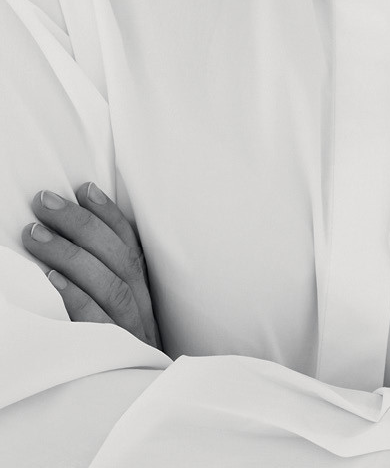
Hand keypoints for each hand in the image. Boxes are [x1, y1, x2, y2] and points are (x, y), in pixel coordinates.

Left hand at [21, 182, 163, 351]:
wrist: (149, 405)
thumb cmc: (128, 355)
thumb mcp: (129, 317)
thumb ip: (112, 283)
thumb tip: (83, 245)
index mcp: (147, 291)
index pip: (130, 243)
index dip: (109, 214)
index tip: (84, 188)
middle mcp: (143, 306)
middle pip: (117, 257)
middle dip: (81, 225)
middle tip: (44, 203)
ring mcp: (132, 330)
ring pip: (108, 283)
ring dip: (70, 253)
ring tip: (35, 233)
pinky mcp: (118, 353)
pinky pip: (98, 321)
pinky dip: (76, 296)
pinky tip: (50, 279)